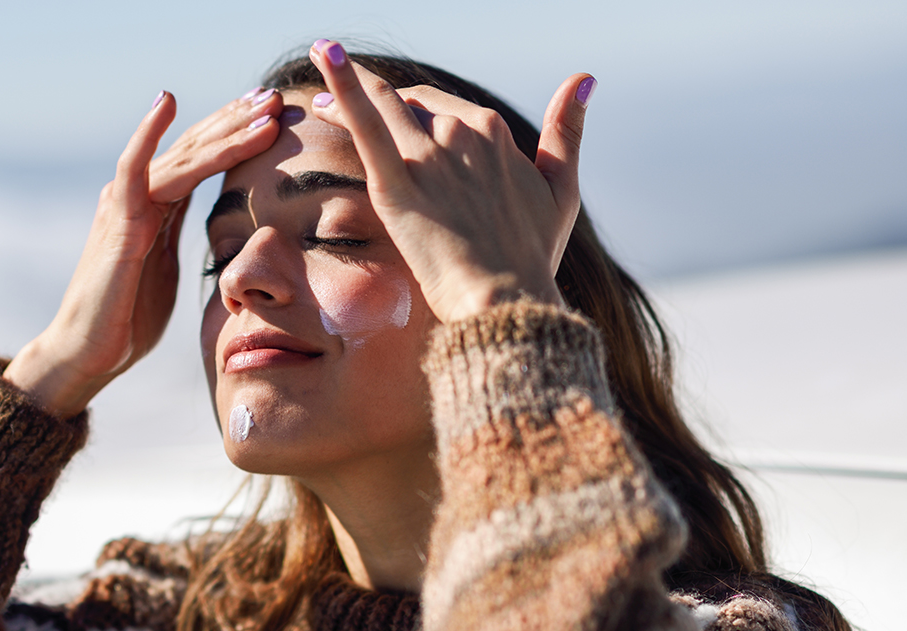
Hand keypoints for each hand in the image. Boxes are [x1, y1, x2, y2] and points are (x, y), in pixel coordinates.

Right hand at [5, 88, 283, 416]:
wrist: (88, 353)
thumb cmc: (127, 319)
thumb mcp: (167, 270)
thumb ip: (182, 240)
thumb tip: (215, 234)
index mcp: (157, 206)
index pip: (203, 159)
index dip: (237, 135)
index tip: (274, 115)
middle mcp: (139, 195)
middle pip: (195, 147)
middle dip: (237, 120)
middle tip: (276, 95)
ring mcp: (126, 204)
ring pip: (181, 156)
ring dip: (224, 130)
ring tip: (260, 107)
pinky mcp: (117, 222)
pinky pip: (133, 169)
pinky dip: (148, 133)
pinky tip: (167, 102)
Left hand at [307, 40, 592, 323]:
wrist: (506, 300)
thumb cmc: (533, 257)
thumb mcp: (561, 189)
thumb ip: (567, 131)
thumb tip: (584, 79)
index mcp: (494, 133)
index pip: (444, 108)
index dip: (415, 107)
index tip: (394, 110)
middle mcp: (461, 134)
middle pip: (409, 105)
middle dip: (377, 98)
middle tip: (334, 97)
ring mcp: (428, 157)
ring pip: (382, 105)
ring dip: (347, 83)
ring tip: (321, 63)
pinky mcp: (396, 185)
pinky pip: (366, 124)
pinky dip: (344, 85)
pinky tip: (324, 54)